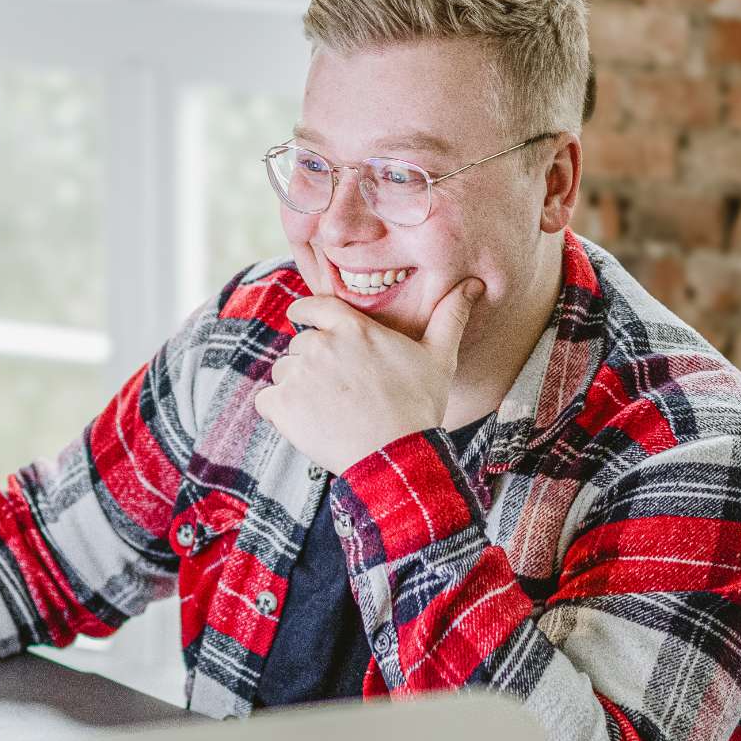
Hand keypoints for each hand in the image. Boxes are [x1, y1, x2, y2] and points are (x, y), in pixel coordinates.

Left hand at [254, 277, 483, 472]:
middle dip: (311, 365)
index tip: (302, 321)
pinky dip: (279, 413)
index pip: (312, 307)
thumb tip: (474, 284)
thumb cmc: (419, 407)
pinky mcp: (282, 405)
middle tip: (337, 392)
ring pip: (283, 373)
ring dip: (296, 389)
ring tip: (326, 411)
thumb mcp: (440, 358)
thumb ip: (449, 316)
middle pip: (299, 346)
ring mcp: (299, 375)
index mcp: (352, 327)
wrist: (396, 456)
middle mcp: (320, 344)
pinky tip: (306, 424)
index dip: (305, 314)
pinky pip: (267, 401)